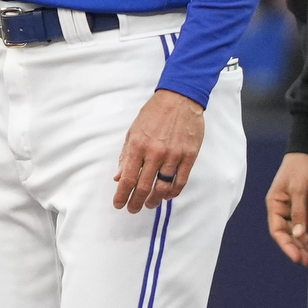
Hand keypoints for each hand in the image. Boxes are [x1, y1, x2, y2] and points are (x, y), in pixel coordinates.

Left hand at [113, 90, 204, 213]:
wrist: (180, 98)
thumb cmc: (153, 114)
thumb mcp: (133, 131)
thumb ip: (125, 156)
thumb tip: (118, 177)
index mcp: (137, 146)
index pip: (127, 178)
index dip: (121, 195)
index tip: (118, 205)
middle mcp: (155, 153)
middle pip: (144, 187)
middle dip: (136, 202)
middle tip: (133, 209)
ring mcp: (173, 155)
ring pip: (163, 188)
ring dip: (154, 200)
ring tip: (150, 204)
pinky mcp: (189, 156)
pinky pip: (180, 181)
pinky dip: (173, 192)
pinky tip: (167, 196)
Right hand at [266, 152, 307, 265]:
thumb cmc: (300, 167)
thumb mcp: (299, 189)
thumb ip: (299, 211)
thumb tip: (299, 234)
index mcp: (275, 204)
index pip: (277, 230)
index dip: (286, 245)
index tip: (296, 257)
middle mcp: (283, 209)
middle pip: (287, 234)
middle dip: (296, 248)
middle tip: (307, 261)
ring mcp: (294, 208)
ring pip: (297, 231)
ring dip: (304, 244)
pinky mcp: (306, 206)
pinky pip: (307, 224)